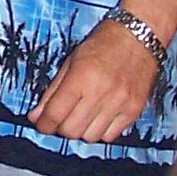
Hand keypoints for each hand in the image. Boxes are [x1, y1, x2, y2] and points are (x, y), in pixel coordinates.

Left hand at [29, 19, 161, 143]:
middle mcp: (100, 93)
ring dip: (81, 131)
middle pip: (71, 131)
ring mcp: (119, 104)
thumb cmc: (103, 45)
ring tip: (82, 116)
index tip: (42, 124)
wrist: (139, 37)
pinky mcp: (133, 111)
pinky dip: (100, 132)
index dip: (44, 124)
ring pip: (90, 137)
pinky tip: (98, 118)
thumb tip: (36, 116)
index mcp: (81, 77)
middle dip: (61, 128)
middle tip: (62, 119)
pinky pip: (110, 136)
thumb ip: (53, 91)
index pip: (55, 114)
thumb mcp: (71, 61)